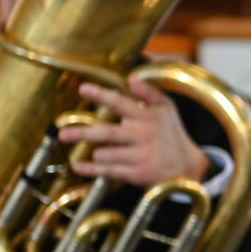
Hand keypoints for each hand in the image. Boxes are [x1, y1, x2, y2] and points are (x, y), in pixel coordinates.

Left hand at [59, 74, 209, 187]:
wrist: (188, 167)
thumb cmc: (171, 134)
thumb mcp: (167, 109)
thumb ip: (149, 92)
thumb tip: (132, 77)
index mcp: (146, 116)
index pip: (121, 103)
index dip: (101, 95)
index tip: (83, 89)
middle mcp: (142, 135)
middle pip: (107, 133)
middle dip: (83, 133)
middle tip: (62, 133)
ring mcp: (139, 156)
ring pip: (106, 153)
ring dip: (95, 152)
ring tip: (89, 151)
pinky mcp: (137, 174)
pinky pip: (109, 171)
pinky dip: (91, 170)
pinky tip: (78, 167)